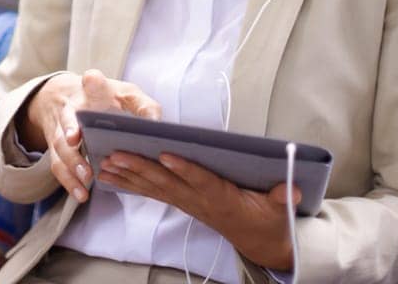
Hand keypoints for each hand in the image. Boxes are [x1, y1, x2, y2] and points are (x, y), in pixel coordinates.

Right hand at [17, 68, 161, 203]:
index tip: (92, 80)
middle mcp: (72, 108)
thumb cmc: (104, 99)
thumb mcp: (126, 95)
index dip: (92, 81)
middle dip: (69, 127)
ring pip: (61, 146)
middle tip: (74, 140)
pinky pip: (58, 166)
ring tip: (87, 176)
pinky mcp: (58, 149)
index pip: (92, 80)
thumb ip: (143, 107)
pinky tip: (82, 194)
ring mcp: (61, 129)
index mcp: (93, 90)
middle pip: (68, 116)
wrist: (63, 97)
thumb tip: (157, 127)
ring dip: (72, 161)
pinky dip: (69, 182)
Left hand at [97, 153, 301, 271]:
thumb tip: (292, 190)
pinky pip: (155, 193)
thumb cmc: (269, 220)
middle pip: (167, 183)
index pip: (201, 181)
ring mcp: (190, 204)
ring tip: (105, 163)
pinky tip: (114, 176)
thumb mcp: (280, 210)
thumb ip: (282, 199)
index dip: (184, 169)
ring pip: (155, 188)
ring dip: (129, 175)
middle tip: (115, 154)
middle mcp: (200, 201)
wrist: (261, 243)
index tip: (165, 154)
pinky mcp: (184, 203)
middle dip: (140, 168)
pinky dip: (133, 183)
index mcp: (223, 198)